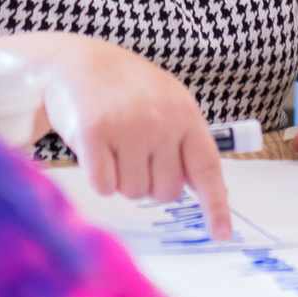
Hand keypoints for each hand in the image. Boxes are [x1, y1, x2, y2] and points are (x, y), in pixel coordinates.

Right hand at [18, 34, 232, 240]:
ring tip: (113, 144)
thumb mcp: (166, 102)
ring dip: (121, 178)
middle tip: (133, 153)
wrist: (76, 62)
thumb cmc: (124, 88)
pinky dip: (98, 178)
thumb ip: (185, 142)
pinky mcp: (94, 134)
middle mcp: (160, 121)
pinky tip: (96, 150)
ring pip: (133, 192)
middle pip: (165, 192)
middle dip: (149, 182)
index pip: (207, 168)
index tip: (221, 234)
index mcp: (184, 114)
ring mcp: (128, 127)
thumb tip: (206, 189)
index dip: (216, 205)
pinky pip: (104, 186)